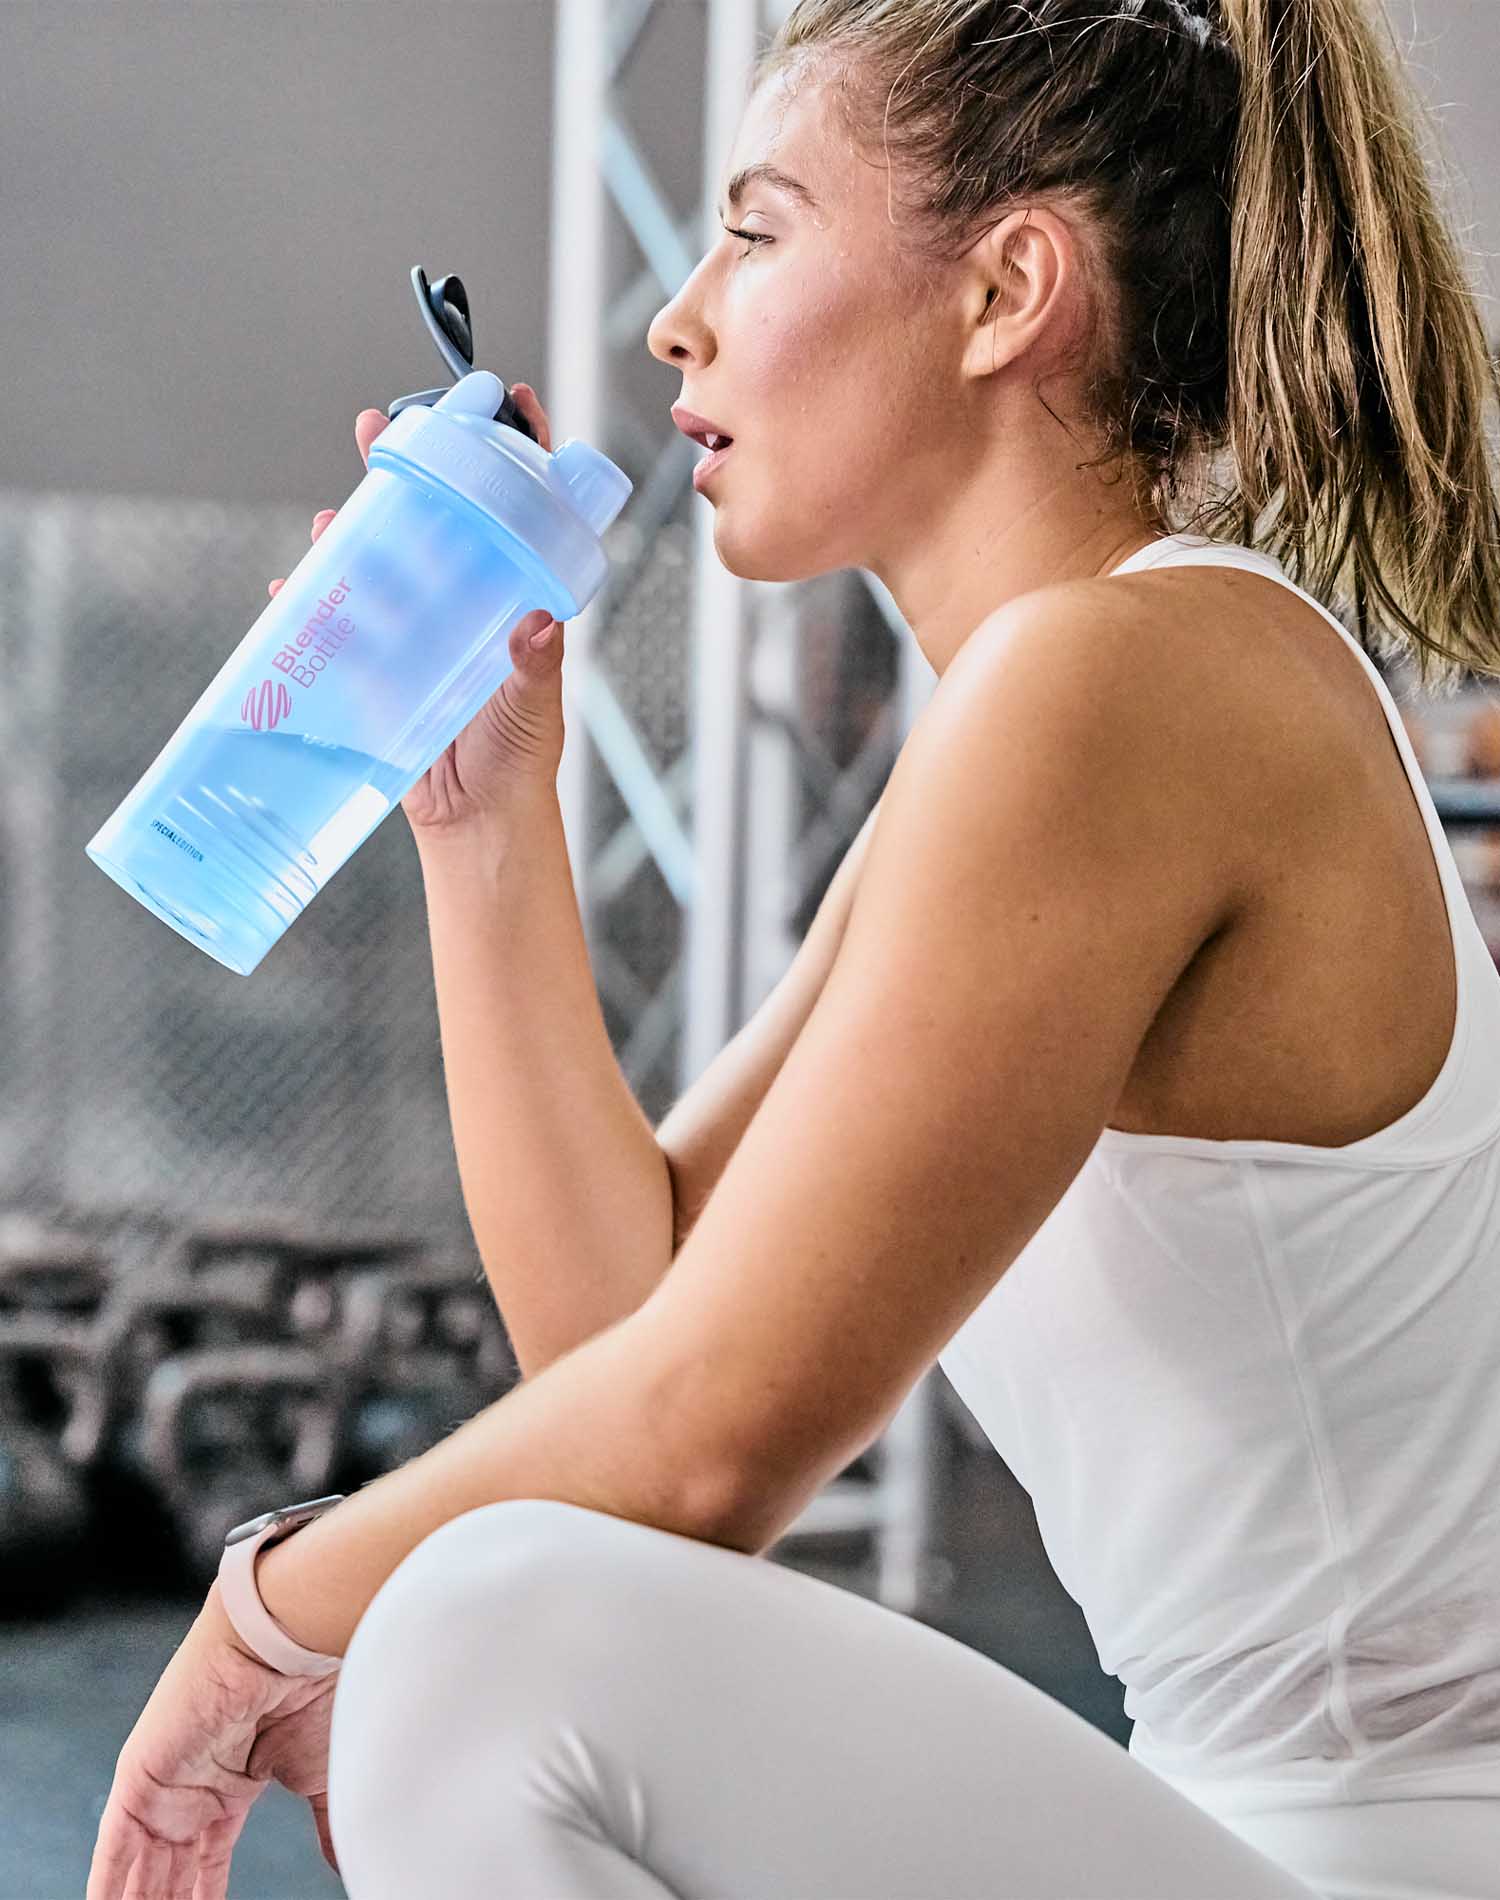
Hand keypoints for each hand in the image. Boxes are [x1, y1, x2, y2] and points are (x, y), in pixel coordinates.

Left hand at [87, 1583, 340, 1898]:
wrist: (289, 1641)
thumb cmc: (314, 1692)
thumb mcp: (322, 1777)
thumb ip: (324, 1826)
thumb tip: (343, 1863)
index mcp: (231, 1784)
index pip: (206, 1861)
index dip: (202, 1898)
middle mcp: (192, 1786)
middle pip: (170, 1870)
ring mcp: (164, 1782)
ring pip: (142, 1866)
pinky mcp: (140, 1775)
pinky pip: (116, 1846)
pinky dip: (110, 1885)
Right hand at [266, 383, 568, 837]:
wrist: (477, 827)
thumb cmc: (519, 765)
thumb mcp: (534, 710)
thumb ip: (536, 666)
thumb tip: (540, 623)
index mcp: (513, 600)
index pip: (521, 512)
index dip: (520, 454)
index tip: (510, 400)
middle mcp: (463, 604)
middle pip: (436, 518)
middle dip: (409, 470)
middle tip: (379, 425)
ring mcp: (416, 632)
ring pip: (380, 562)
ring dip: (353, 530)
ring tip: (334, 509)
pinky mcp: (376, 669)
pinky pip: (338, 624)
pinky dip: (310, 602)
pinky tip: (291, 585)